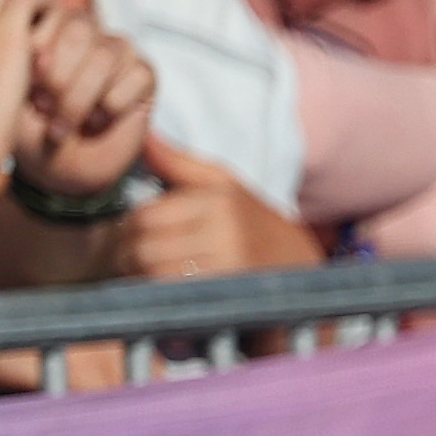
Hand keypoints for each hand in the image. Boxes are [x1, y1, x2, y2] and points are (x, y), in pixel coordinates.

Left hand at [9, 0, 156, 204]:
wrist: (59, 167)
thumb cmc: (31, 129)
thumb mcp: (13, 96)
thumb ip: (23, 66)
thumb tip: (40, 54)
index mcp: (49, 28)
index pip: (52, 15)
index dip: (39, 50)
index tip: (25, 89)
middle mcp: (86, 34)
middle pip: (80, 30)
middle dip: (59, 76)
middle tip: (43, 109)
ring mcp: (118, 52)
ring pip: (107, 55)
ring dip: (81, 98)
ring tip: (63, 125)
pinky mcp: (144, 75)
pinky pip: (136, 76)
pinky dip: (112, 106)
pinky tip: (96, 122)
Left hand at [109, 137, 324, 278]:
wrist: (308, 277)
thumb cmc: (260, 229)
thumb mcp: (228, 187)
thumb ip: (181, 163)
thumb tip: (145, 136)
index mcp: (221, 201)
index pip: (144, 216)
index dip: (127, 230)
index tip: (130, 238)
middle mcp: (226, 233)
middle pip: (144, 248)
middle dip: (127, 257)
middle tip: (131, 262)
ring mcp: (229, 268)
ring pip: (154, 274)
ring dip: (140, 280)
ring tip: (148, 278)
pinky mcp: (228, 299)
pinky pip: (173, 298)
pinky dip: (160, 297)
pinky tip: (167, 295)